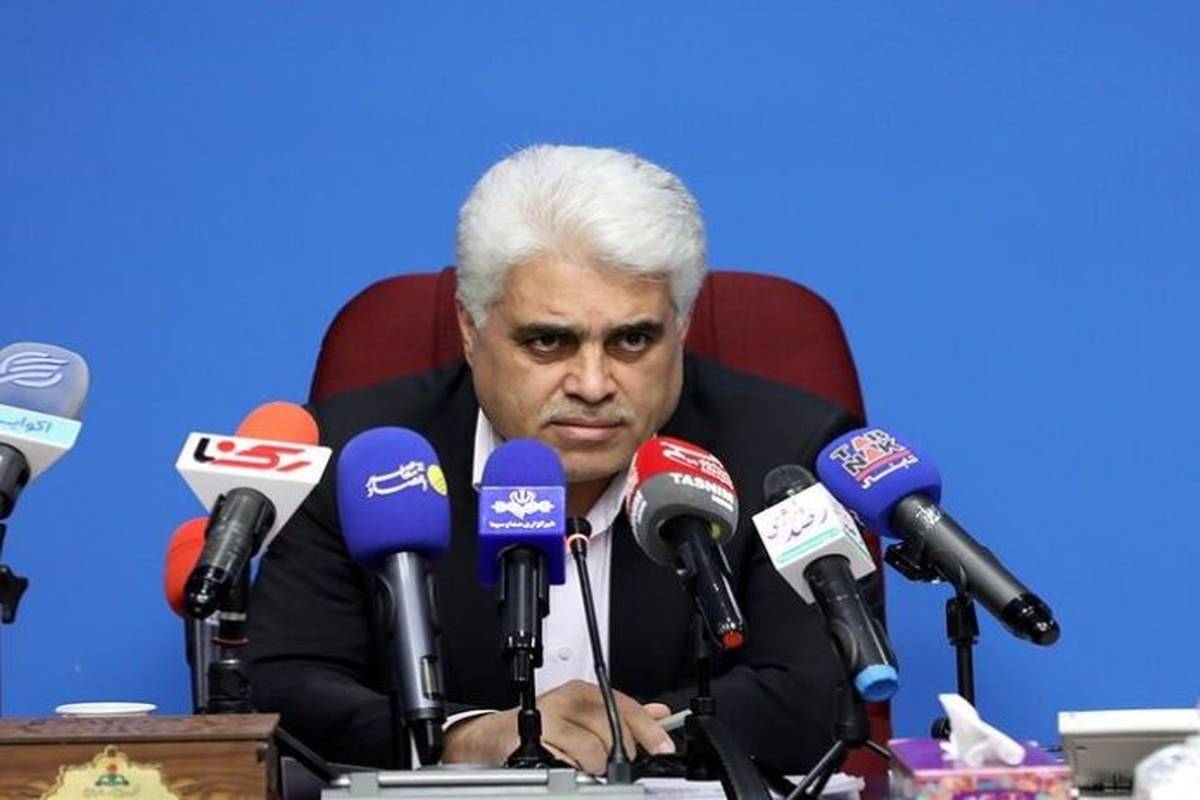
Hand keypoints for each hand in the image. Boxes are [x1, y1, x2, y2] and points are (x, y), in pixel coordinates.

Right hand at [442, 679, 675, 773]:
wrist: (497, 736)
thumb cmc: (544, 726)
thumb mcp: (584, 715)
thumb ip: (622, 714)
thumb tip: (658, 713)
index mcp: (583, 691)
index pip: (624, 706)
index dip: (648, 729)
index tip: (662, 747)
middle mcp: (567, 699)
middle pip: (613, 730)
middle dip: (617, 754)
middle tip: (608, 762)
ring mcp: (551, 719)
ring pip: (594, 750)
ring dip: (594, 766)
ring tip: (583, 765)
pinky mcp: (537, 740)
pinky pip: (571, 763)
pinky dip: (574, 770)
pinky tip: (568, 766)